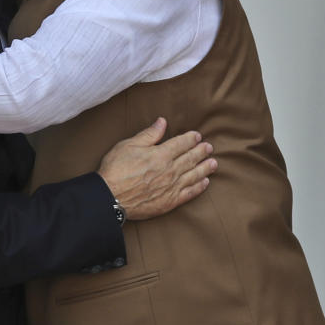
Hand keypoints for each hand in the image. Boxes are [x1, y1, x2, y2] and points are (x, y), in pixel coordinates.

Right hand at [97, 117, 216, 220]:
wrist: (110, 198)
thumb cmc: (116, 169)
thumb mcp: (129, 145)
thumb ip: (149, 135)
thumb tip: (162, 122)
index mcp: (161, 154)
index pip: (181, 143)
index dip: (191, 139)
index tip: (197, 136)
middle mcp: (170, 170)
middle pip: (191, 158)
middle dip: (201, 151)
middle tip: (209, 148)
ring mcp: (171, 187)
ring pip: (194, 175)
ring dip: (205, 168)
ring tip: (213, 163)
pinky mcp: (169, 202)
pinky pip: (189, 193)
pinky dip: (199, 187)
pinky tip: (205, 182)